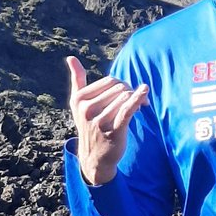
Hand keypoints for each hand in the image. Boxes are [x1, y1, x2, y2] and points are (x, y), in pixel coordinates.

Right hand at [66, 56, 148, 185]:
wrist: (95, 157)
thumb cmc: (90, 125)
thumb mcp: (79, 104)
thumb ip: (77, 80)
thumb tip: (71, 57)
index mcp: (79, 99)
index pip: (110, 81)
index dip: (123, 85)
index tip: (128, 95)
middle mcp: (86, 109)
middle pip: (119, 88)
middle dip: (131, 92)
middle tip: (137, 103)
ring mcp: (98, 120)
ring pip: (125, 98)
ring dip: (137, 101)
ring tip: (139, 108)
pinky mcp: (112, 130)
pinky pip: (127, 109)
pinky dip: (138, 98)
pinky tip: (145, 92)